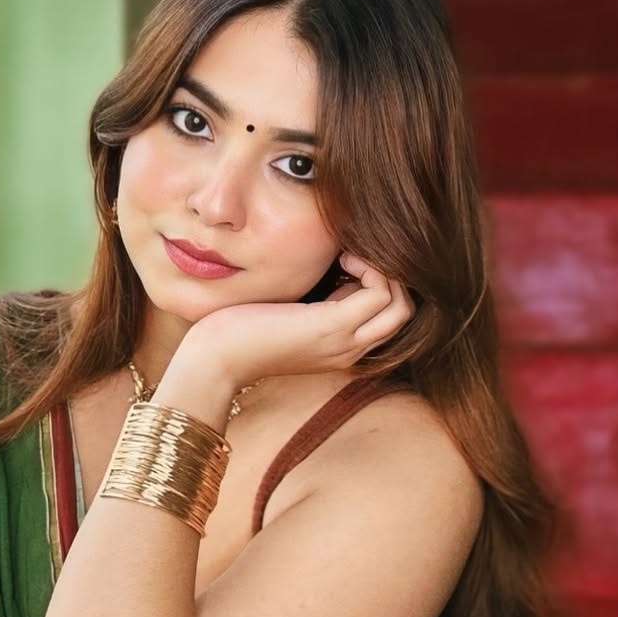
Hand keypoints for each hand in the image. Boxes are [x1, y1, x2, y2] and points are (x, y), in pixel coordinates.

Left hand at [181, 252, 414, 394]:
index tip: (345, 262)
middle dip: (388, 276)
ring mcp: (343, 342)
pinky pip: (380, 293)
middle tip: (351, 256)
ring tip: (347, 256)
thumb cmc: (239, 332)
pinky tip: (341, 258)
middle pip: (402, 313)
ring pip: (400, 306)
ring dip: (382, 270)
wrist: (215, 360)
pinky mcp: (330, 327)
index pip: (386, 316)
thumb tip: (329, 268)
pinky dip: (371, 268)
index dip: (376, 283)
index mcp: (339, 348)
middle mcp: (349, 351)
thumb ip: (313, 300)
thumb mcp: (286, 314)